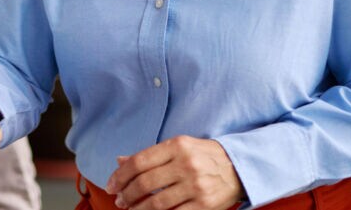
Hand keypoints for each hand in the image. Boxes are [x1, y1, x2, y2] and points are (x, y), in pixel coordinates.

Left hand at [105, 136, 242, 209]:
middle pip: (145, 183)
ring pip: (156, 202)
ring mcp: (195, 186)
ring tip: (130, 209)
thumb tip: (120, 161)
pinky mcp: (204, 205)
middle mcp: (186, 164)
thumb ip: (150, 155)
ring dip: (137, 209)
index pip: (139, 161)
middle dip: (126, 194)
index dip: (120, 175)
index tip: (111, 185)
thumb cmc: (203, 156)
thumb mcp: (178, 147)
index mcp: (177, 146)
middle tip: (119, 199)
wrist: (239, 168)